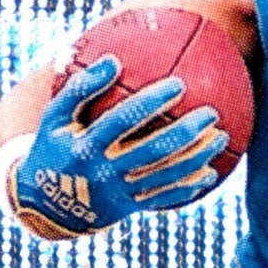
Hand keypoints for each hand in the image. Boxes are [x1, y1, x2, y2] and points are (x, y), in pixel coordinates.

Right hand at [8, 56, 222, 237]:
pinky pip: (164, 198)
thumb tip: (113, 59)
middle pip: (153, 152)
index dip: (150, 103)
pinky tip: (208, 173)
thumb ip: (79, 88)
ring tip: (221, 137)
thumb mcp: (54, 118)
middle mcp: (104, 172)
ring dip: (197, 158)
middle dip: (186, 133)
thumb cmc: (54, 146)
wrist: (46, 204)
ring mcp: (119, 193)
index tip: (179, 84)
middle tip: (212, 112)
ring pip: (165, 177)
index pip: (122, 121)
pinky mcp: (129, 208)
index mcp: (85, 147)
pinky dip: (188, 187)